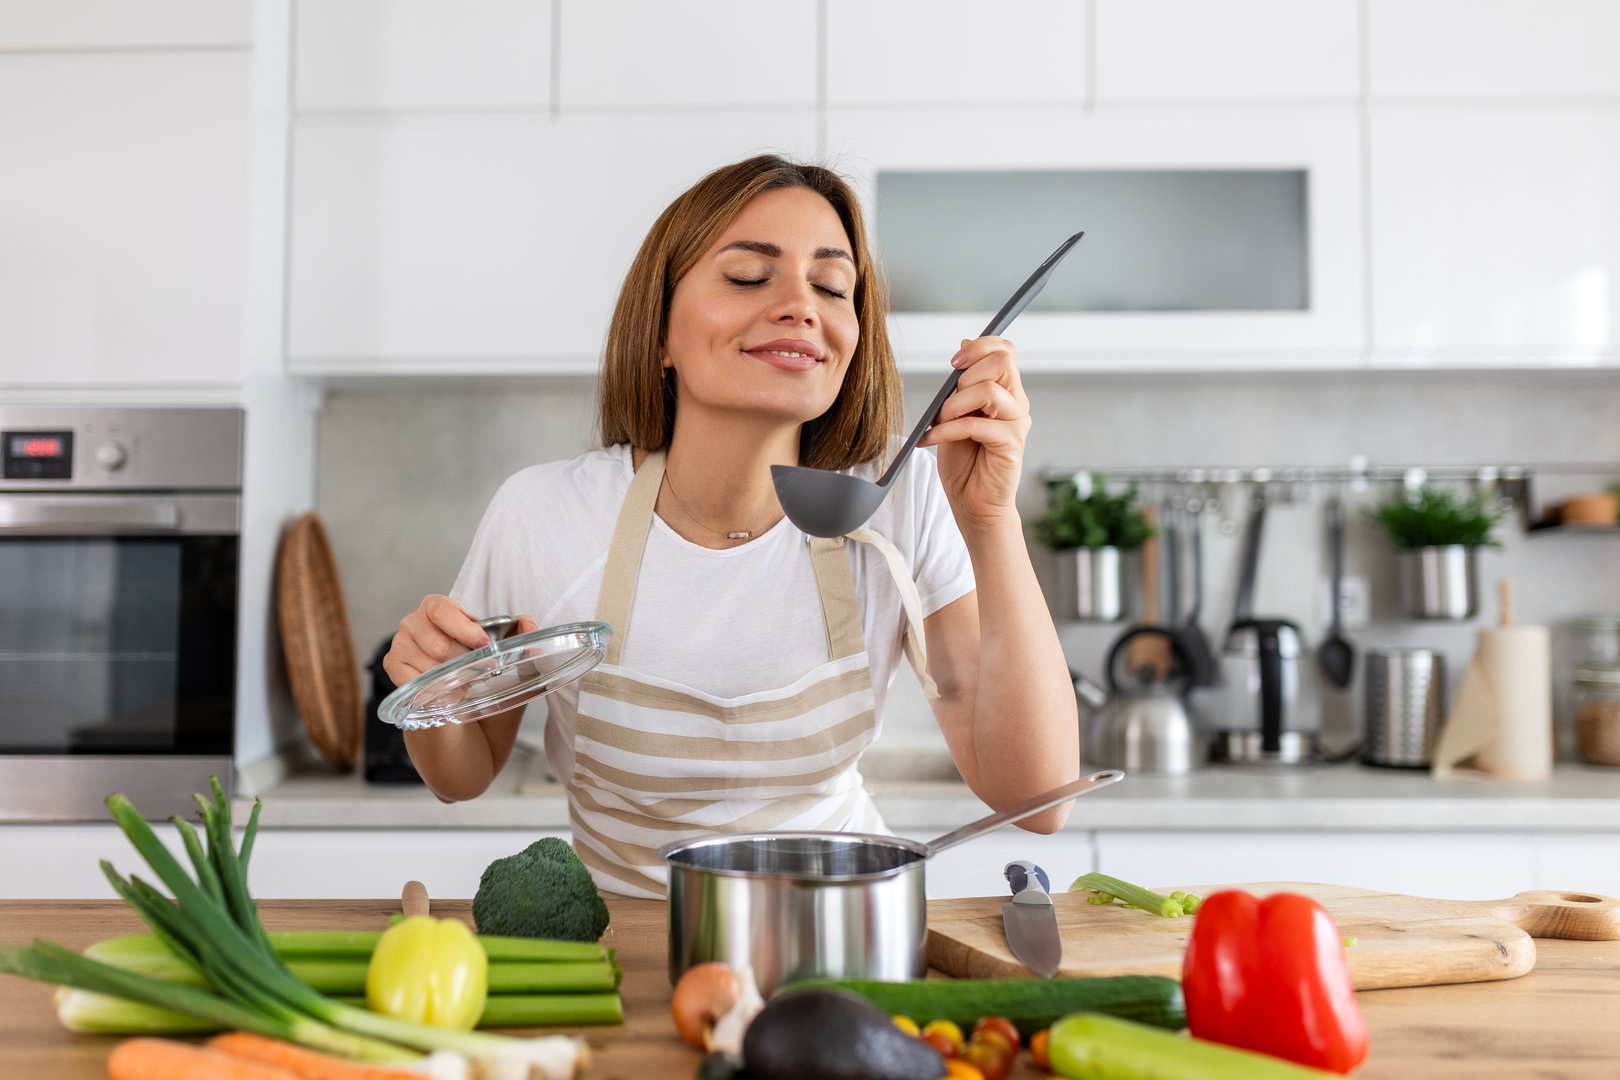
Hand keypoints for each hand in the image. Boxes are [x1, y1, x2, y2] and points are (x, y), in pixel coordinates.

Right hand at [383, 594, 538, 684]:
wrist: (462, 707)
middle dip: (465, 661)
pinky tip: (447, 693)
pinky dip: (435, 691)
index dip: (465, 629)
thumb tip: (530, 623)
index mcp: (438, 608)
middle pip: (437, 643)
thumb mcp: (503, 651)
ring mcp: (400, 645)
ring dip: (452, 679)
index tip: (486, 646)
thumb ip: (519, 632)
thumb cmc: (479, 671)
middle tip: (484, 673)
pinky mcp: (393, 668)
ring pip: (428, 665)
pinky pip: (414, 682)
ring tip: (467, 684)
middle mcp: (413, 622)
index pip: (442, 610)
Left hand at [918, 335, 1030, 529]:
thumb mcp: (954, 413)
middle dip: (965, 375)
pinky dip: (946, 430)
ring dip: (954, 404)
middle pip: (1002, 362)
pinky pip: (976, 424)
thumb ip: (961, 383)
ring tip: (939, 422)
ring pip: (988, 390)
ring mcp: (1017, 423)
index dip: (980, 346)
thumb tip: (963, 344)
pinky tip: (931, 439)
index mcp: (1005, 391)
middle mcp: (1016, 403)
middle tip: (946, 402)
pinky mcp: (1011, 444)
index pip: (1005, 351)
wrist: (972, 502)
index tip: (954, 362)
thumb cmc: (964, 461)